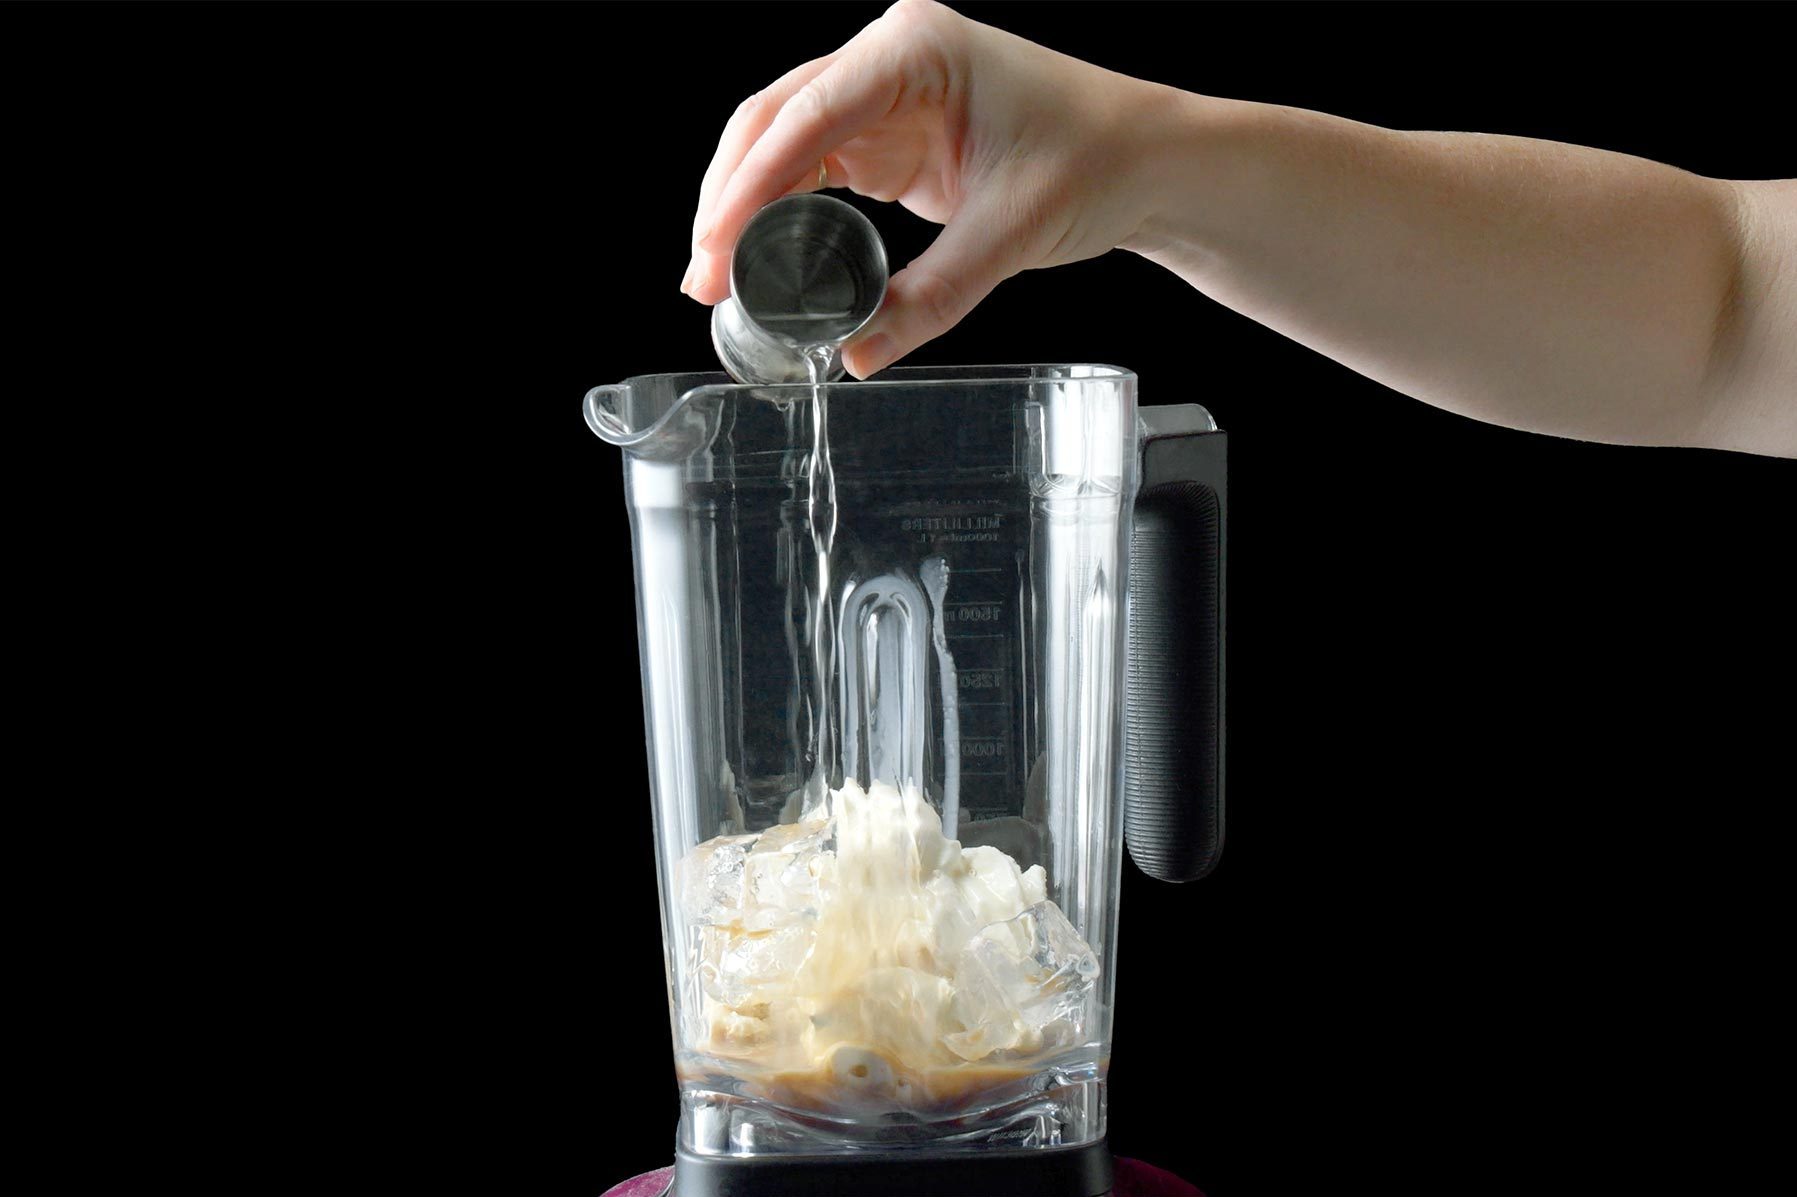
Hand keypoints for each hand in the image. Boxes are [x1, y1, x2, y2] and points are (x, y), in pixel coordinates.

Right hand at [681, 0, 1158, 377]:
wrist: (1145, 158)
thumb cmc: (1097, 160)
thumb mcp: (1010, 232)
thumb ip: (931, 297)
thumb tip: (858, 354)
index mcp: (916, 50)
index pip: (806, 115)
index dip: (748, 186)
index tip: (715, 247)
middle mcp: (888, 58)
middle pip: (774, 121)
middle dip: (730, 200)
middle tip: (703, 278)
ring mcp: (883, 94)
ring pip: (783, 146)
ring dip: (746, 209)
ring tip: (717, 279)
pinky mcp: (888, 135)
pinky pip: (816, 171)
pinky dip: (783, 214)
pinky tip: (763, 261)